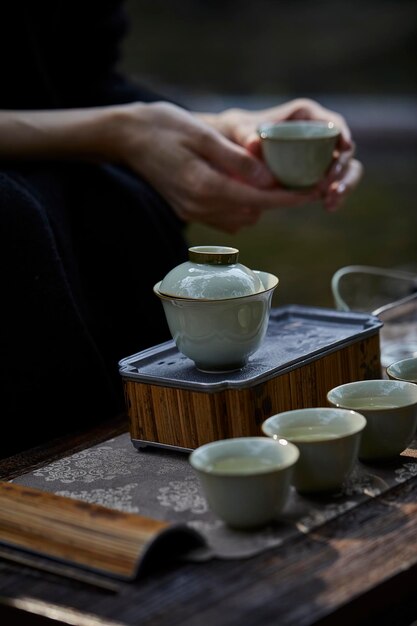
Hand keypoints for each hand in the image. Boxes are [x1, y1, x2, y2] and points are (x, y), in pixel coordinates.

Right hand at [113, 101, 320, 232]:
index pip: (260, 200)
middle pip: (253, 213)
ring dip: (259, 204)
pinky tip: (245, 186)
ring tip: (274, 181)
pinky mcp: (188, 211)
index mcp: (205, 188)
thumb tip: (270, 182)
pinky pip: (225, 218)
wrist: (127, 138)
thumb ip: (237, 161)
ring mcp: (193, 213)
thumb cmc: (165, 127)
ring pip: (240, 219)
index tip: (316, 191)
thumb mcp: (204, 136)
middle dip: (278, 200)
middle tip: (301, 181)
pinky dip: (241, 206)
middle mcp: (200, 207)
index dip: (291, 197)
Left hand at [209, 98, 362, 211]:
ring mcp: (319, 157)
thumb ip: (245, 134)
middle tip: (333, 187)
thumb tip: (254, 144)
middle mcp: (317, 135)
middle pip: (344, 149)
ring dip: (345, 185)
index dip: (342, 133)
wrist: (230, 153)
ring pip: (345, 169)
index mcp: (305, 116)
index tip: (344, 148)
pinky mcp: (315, 176)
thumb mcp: (238, 130)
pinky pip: (333, 185)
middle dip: (344, 168)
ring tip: (331, 201)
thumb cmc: (235, 133)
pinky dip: (335, 196)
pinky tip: (329, 207)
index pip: (331, 122)